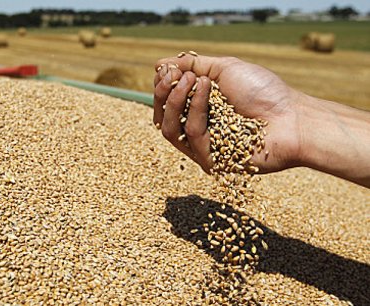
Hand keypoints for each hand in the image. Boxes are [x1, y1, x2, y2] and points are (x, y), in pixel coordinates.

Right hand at [153, 54, 304, 173]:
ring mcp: (203, 149)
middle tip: (175, 74)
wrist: (294, 116)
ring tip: (193, 80)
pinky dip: (196, 108)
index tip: (168, 69)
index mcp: (199, 112)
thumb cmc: (265, 92)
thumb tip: (160, 64)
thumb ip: (193, 66)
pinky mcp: (211, 161)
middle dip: (164, 93)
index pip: (166, 104)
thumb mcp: (225, 69)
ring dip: (176, 100)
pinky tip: (207, 89)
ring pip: (169, 129)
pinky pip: (193, 135)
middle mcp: (198, 132)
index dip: (162, 86)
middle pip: (162, 117)